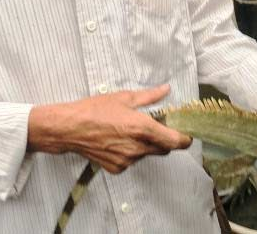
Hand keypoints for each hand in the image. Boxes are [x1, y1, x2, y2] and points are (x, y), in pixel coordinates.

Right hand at [28, 84, 191, 173]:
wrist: (69, 128)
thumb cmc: (94, 110)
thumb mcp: (124, 98)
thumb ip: (149, 96)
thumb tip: (166, 89)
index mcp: (143, 128)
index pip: (175, 141)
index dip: (184, 139)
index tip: (186, 134)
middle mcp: (138, 147)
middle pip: (163, 149)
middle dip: (163, 139)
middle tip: (154, 127)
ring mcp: (127, 160)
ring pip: (147, 154)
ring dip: (145, 145)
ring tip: (128, 131)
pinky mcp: (117, 168)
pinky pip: (132, 161)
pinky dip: (130, 152)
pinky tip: (117, 141)